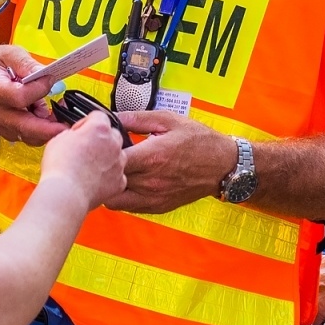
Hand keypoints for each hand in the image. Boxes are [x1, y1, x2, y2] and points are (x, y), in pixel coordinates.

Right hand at [0, 44, 66, 145]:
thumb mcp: (9, 54)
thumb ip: (26, 63)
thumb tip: (44, 73)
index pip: (19, 97)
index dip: (39, 89)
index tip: (50, 79)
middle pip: (25, 126)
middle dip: (50, 128)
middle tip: (68, 122)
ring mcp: (1, 125)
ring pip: (29, 136)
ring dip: (48, 128)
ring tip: (59, 112)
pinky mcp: (8, 132)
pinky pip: (28, 136)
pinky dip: (42, 130)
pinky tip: (48, 115)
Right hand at [39, 112, 127, 209]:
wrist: (65, 194)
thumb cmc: (60, 167)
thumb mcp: (59, 138)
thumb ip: (73, 133)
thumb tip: (76, 136)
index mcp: (99, 128)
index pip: (99, 116)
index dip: (87, 123)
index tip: (80, 132)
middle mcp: (113, 143)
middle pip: (112, 134)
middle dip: (100, 140)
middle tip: (85, 149)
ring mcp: (119, 163)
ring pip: (117, 155)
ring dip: (106, 158)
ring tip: (88, 167)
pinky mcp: (120, 181)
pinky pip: (117, 175)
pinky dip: (108, 177)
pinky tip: (93, 179)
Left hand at [102, 110, 237, 214]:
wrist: (223, 166)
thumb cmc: (200, 142)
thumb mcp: (168, 120)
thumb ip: (136, 118)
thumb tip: (113, 117)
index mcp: (151, 156)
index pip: (111, 160)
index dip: (101, 152)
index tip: (101, 145)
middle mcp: (150, 181)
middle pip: (109, 182)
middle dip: (102, 170)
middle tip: (103, 159)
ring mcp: (153, 197)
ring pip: (114, 199)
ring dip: (109, 187)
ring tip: (114, 173)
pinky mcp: (157, 207)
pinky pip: (128, 207)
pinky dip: (122, 196)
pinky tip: (127, 182)